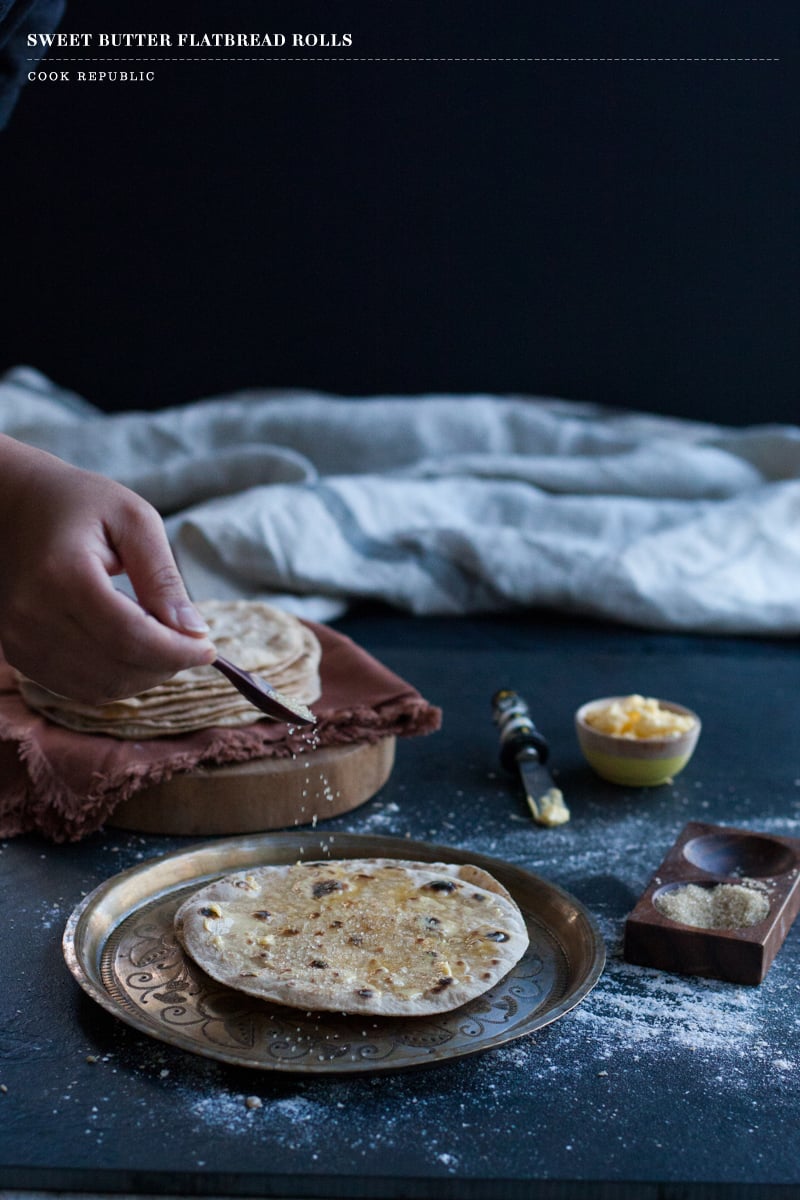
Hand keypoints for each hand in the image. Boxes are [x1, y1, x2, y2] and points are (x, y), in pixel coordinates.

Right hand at [0, 435, 215, 703]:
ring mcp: (20, 638)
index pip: (131, 638)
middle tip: (190, 642)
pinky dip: (116, 678)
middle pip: (117, 668)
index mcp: (62, 575)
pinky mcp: (18, 652)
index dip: (177, 652)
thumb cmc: (79, 503)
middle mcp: (32, 614)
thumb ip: (162, 577)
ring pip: (100, 687)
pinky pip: (78, 687)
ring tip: (164, 643)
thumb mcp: (133, 520)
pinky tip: (134, 651)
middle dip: (166, 665)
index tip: (208, 647)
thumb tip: (193, 632)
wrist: (13, 505)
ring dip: (143, 676)